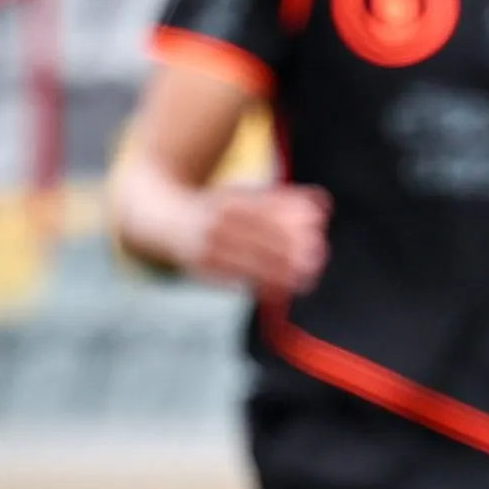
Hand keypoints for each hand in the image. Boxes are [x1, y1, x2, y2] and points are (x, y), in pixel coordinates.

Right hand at [190, 184, 330, 296]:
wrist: (163, 219)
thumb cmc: (220, 208)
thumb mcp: (245, 196)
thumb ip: (284, 200)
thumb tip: (324, 204)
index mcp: (228, 201)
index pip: (262, 208)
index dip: (290, 216)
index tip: (317, 223)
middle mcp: (214, 224)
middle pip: (254, 234)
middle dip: (286, 245)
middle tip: (317, 255)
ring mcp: (205, 248)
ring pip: (244, 261)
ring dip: (276, 269)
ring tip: (307, 276)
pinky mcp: (201, 270)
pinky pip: (232, 280)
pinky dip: (257, 286)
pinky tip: (281, 291)